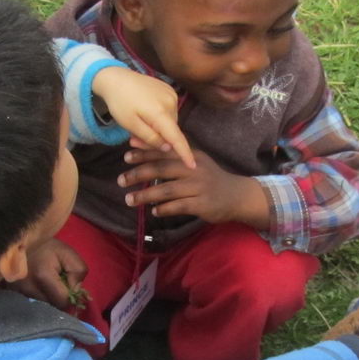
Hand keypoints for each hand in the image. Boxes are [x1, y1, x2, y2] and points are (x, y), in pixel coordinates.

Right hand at [8, 239, 87, 310]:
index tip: (70, 285)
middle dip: (60, 297)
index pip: (63, 302)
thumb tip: (76, 290)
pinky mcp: (13, 293)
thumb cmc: (44, 245)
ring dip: (50, 297)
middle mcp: (29, 288)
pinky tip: (40, 285)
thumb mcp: (67, 252)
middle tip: (60, 283)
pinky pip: (33, 302)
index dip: (71, 297)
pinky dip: (40, 296)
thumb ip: (78, 271)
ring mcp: (19, 292)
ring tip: (48, 282)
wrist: (18, 240)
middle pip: (53, 306)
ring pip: (44, 306)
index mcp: (43, 276)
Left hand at [92, 66, 195, 167]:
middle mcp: (171, 102)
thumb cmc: (120, 103)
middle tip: (133, 140)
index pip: (176, 137)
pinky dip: (158, 118)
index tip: (192, 166)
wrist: (115, 78)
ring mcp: (171, 94)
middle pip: (170, 130)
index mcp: (160, 112)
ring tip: (137, 125)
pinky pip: (168, 111)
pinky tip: (144, 113)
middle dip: (157, 139)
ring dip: (157, 128)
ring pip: (169, 122)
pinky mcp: (169, 89)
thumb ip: (150, 138)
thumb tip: (168, 147)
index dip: (184, 152)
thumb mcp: (131, 125)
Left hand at [118, 148, 268, 226]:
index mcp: (190, 156)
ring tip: (129, 199)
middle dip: (139, 173)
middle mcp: (194, 169)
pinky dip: (164, 209)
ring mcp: (199, 187)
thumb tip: (146, 148)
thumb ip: (174, 156)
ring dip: (145, 195)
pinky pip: (178, 206)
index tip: (126, 155)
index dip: (144, 152)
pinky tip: (154, 211)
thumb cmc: (210, 178)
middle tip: (121, 180)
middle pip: (162, 168)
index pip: (164, 151)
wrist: (237, 196)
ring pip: (166, 190)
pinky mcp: (202, 204)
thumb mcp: (196, 162)